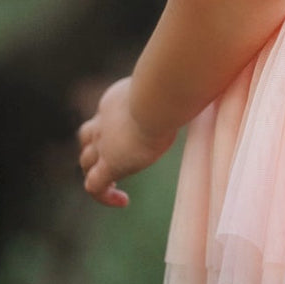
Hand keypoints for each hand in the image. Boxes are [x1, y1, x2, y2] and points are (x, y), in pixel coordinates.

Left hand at [76, 77, 175, 207]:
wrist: (156, 101)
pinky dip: (104, 196)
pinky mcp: (110, 164)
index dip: (112, 126)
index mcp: (115, 100)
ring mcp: (103, 144)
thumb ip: (178, 87)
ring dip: (96, 172)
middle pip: (87, 137)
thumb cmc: (170, 88)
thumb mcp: (169, 86)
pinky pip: (95, 187)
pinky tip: (123, 201)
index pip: (106, 113)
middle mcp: (104, 121)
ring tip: (114, 185)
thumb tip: (199, 82)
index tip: (134, 133)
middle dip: (96, 149)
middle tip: (114, 161)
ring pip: (85, 161)